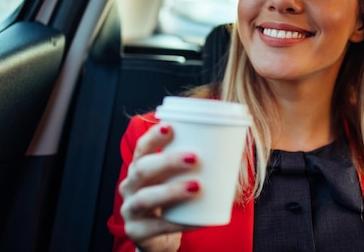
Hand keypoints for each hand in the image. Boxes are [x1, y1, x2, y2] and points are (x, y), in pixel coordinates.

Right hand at [119, 123, 200, 251]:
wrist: (159, 236)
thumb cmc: (173, 200)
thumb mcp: (178, 179)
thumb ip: (196, 163)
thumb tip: (234, 143)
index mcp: (139, 167)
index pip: (142, 148)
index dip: (153, 136)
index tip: (170, 126)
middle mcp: (129, 186)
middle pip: (142, 169)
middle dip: (167, 161)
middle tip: (194, 157)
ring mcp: (130, 210)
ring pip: (145, 198)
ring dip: (172, 191)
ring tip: (197, 186)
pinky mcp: (137, 232)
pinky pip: (158, 227)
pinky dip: (180, 223)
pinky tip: (199, 220)